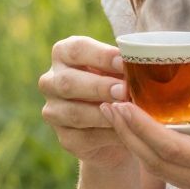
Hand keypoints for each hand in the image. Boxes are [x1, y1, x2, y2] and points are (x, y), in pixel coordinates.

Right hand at [38, 36, 131, 170]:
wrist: (119, 125)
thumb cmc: (121, 85)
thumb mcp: (121, 70)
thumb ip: (125, 66)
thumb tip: (139, 66)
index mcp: (63, 55)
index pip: (76, 50)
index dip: (100, 56)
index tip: (123, 61)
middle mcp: (51, 82)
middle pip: (68, 82)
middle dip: (99, 87)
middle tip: (124, 91)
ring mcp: (54, 112)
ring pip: (75, 113)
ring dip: (103, 114)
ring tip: (128, 113)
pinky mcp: (65, 138)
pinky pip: (85, 138)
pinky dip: (108, 135)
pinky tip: (126, 131)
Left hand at [100, 64, 189, 188]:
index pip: (169, 147)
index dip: (139, 126)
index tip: (119, 102)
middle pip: (155, 163)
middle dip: (127, 134)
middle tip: (107, 103)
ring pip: (162, 172)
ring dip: (136, 145)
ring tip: (118, 115)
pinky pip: (174, 175)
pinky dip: (154, 153)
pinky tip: (145, 132)